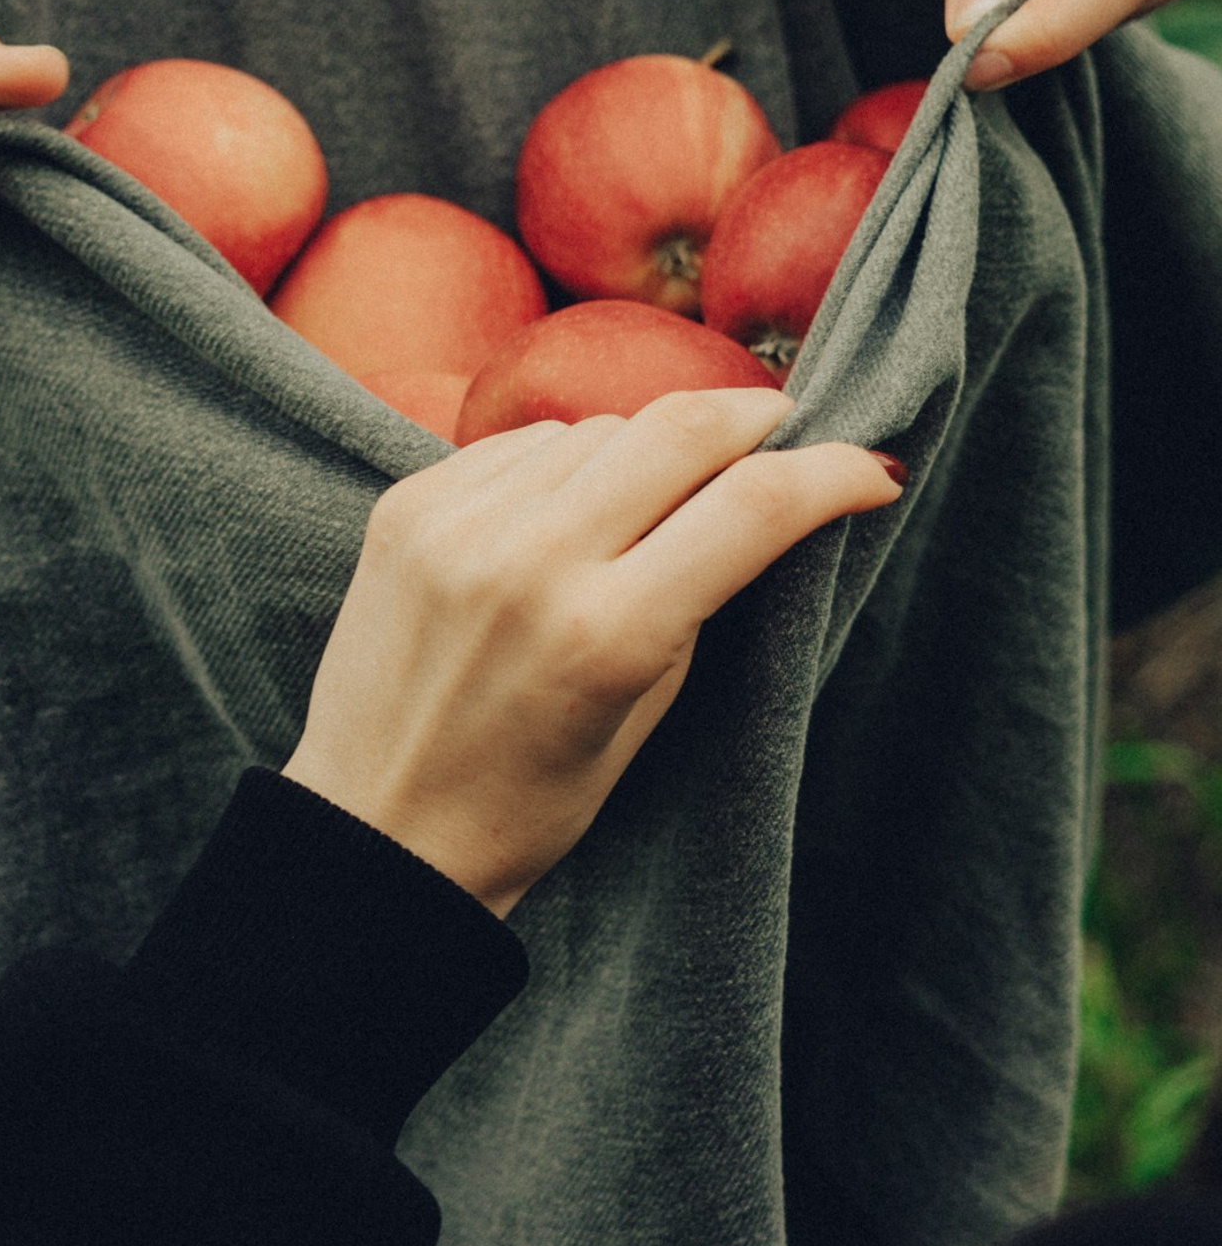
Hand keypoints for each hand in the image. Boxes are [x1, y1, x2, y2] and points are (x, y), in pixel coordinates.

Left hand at [282, 389, 902, 915]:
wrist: (376, 825)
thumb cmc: (529, 799)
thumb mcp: (647, 712)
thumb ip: (701, 596)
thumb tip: (762, 493)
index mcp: (605, 634)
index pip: (753, 507)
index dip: (833, 474)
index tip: (870, 472)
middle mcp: (527, 561)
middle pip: (679, 429)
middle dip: (754, 419)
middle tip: (784, 432)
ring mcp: (457, 524)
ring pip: (597, 427)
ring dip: (650, 445)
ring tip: (659, 493)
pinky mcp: (407, 505)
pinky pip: (520, 444)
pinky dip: (564, 462)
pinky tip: (569, 506)